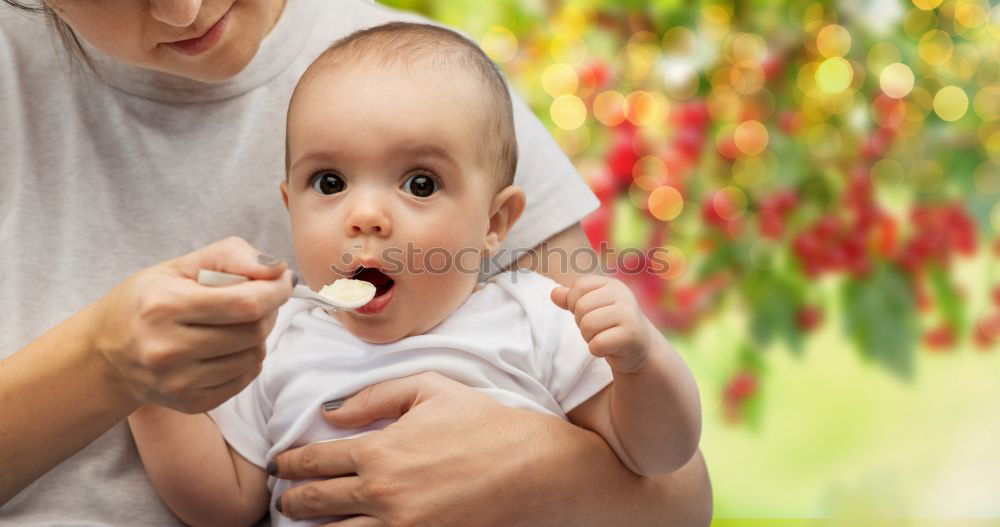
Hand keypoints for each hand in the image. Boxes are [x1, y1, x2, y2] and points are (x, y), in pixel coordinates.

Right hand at [90, 236, 292, 412]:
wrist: (106, 353)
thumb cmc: (147, 300)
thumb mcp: (181, 265)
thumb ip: (231, 256)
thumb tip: (278, 270)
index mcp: (164, 305)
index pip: (246, 303)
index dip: (276, 291)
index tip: (283, 281)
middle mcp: (167, 348)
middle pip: (254, 331)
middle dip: (268, 311)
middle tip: (258, 300)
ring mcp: (178, 382)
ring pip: (254, 356)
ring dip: (258, 336)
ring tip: (236, 323)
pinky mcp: (190, 402)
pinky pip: (244, 378)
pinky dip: (247, 359)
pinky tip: (226, 347)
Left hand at [269, 372, 589, 525]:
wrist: (529, 466)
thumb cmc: (482, 423)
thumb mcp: (429, 389)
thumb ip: (374, 396)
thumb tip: (331, 413)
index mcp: (379, 450)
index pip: (316, 460)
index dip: (290, 462)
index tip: (281, 464)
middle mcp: (380, 492)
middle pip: (315, 503)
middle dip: (291, 500)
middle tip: (284, 498)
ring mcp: (398, 526)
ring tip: (304, 524)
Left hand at [551, 275, 655, 373]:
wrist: (639, 348)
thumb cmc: (610, 325)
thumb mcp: (591, 308)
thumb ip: (571, 299)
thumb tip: (553, 293)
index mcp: (612, 285)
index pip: (579, 286)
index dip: (575, 303)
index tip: (589, 313)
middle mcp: (623, 295)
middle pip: (581, 308)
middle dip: (582, 323)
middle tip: (598, 329)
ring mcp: (629, 314)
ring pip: (587, 325)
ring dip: (589, 337)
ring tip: (603, 337)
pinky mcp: (631, 336)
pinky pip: (597, 344)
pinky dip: (597, 350)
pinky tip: (609, 348)